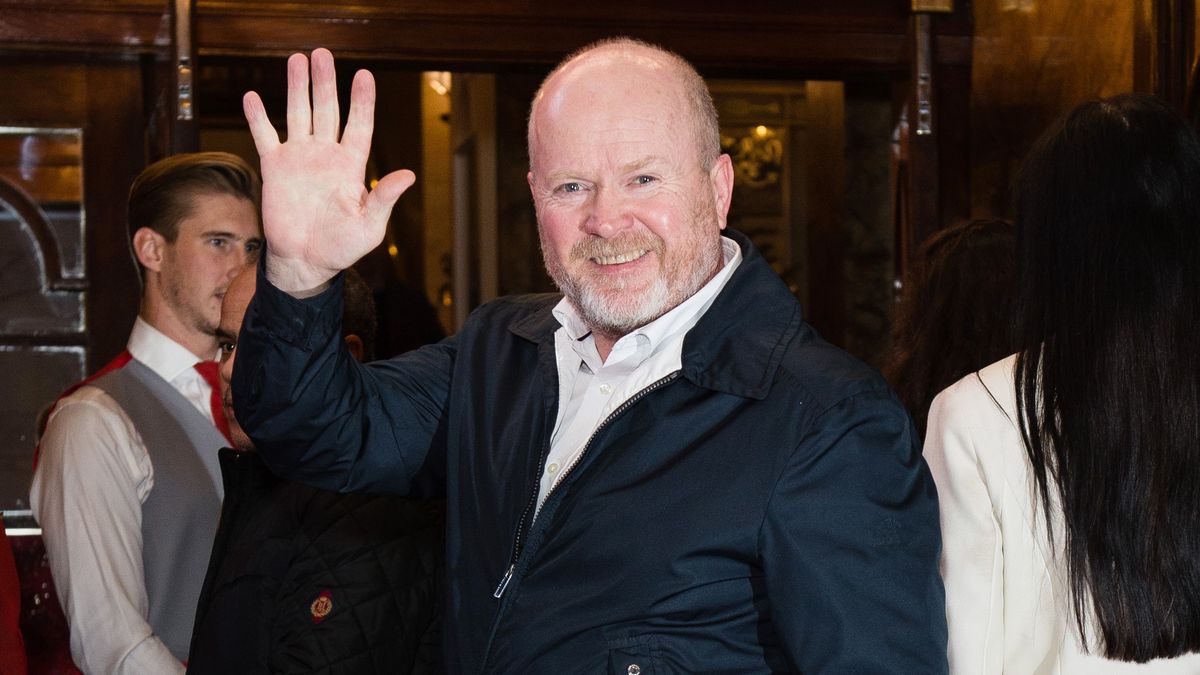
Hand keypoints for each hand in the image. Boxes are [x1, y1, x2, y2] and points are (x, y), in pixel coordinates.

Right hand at [243, 48, 415, 295]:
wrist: (306, 261)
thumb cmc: (342, 247)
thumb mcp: (370, 226)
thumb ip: (384, 199)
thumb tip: (408, 176)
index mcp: (351, 166)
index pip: (359, 125)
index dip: (362, 101)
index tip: (365, 75)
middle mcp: (326, 155)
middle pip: (327, 110)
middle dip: (325, 82)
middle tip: (322, 53)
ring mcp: (300, 158)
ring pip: (298, 114)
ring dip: (297, 87)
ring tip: (296, 59)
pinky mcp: (275, 168)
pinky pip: (265, 137)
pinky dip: (258, 118)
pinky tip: (252, 96)